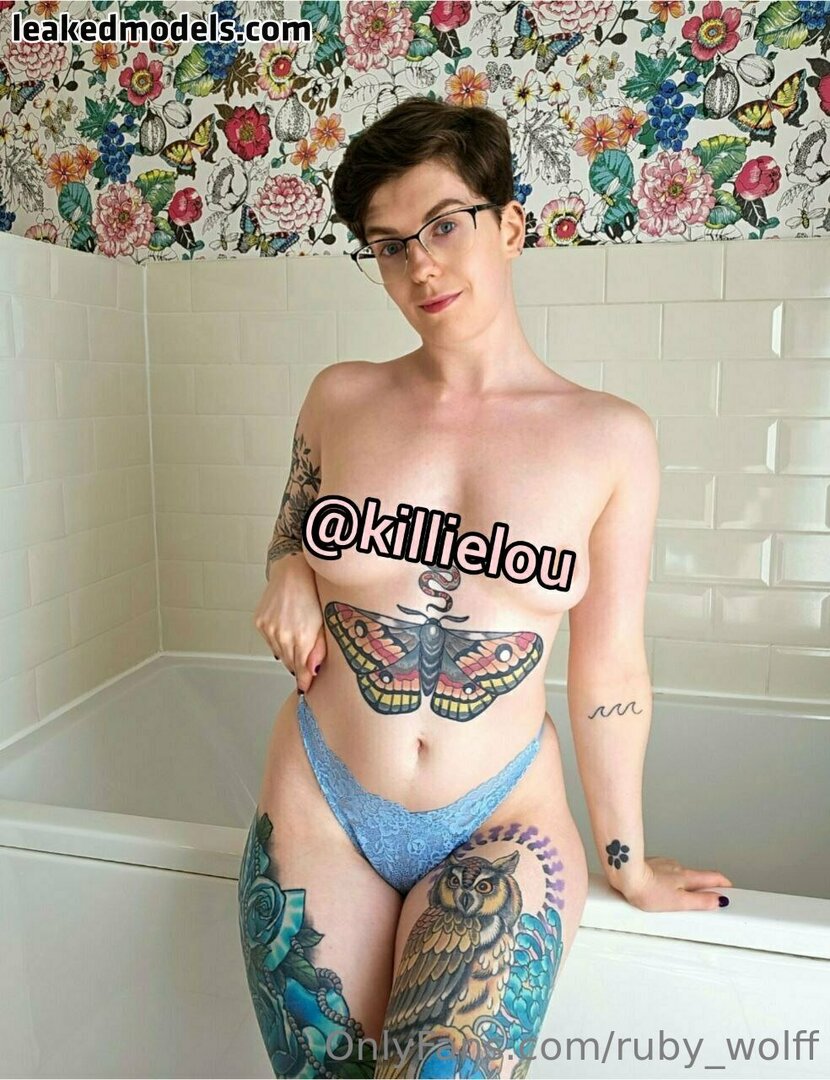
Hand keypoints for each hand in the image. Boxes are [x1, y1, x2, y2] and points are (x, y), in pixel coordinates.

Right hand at [253, 553, 325, 691]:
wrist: (293, 572)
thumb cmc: (313, 593)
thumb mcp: (323, 622)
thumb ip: (318, 649)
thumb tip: (312, 672)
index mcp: (302, 636)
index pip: (301, 669)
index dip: (303, 681)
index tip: (305, 689)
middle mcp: (283, 634)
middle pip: (289, 662)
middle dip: (297, 666)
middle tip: (304, 667)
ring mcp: (269, 628)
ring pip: (279, 652)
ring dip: (288, 652)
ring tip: (296, 641)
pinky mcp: (260, 622)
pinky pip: (270, 640)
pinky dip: (277, 639)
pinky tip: (286, 629)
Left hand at [616, 856, 732, 911]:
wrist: (624, 875)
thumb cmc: (647, 890)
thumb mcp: (679, 902)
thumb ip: (700, 901)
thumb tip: (718, 900)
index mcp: (687, 877)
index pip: (713, 877)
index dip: (723, 883)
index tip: (729, 888)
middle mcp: (677, 867)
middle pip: (698, 875)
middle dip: (705, 884)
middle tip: (710, 894)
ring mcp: (663, 864)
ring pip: (680, 873)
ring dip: (685, 882)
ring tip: (683, 895)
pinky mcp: (651, 864)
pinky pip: (665, 872)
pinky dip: (668, 879)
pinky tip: (661, 887)